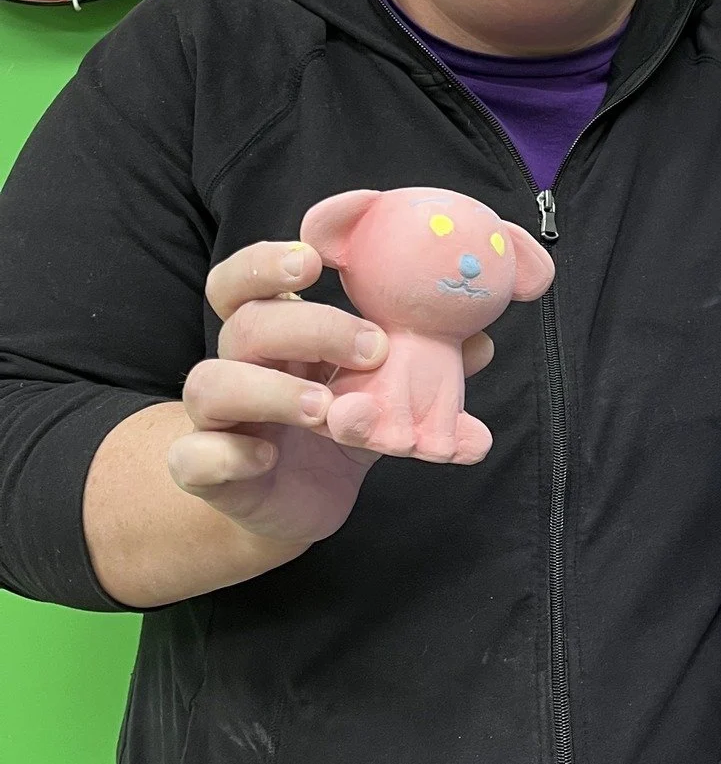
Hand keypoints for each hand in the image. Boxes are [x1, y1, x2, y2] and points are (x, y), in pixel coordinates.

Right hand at [168, 241, 494, 551]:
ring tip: (324, 407)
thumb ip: (423, 370)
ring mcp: (216, 419)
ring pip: (213, 383)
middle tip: (372, 345)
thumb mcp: (381, 395)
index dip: (268, 264)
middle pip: (245, 323)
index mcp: (276, 335)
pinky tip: (266, 457)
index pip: (248, 280)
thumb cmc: (334, 430)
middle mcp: (239, 366)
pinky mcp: (207, 471)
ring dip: (270, 389)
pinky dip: (226, 454)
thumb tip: (482, 343)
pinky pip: (195, 457)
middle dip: (308, 326)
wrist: (295, 503)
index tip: (313, 260)